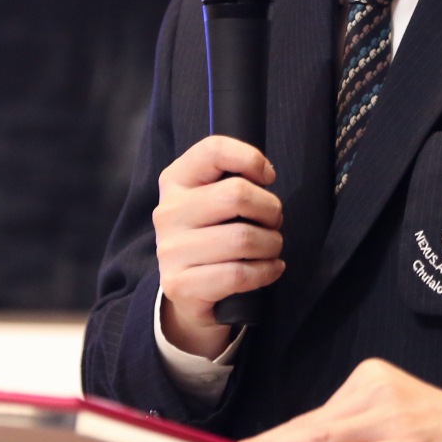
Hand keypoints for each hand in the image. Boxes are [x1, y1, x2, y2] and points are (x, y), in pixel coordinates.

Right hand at [154, 135, 284, 358]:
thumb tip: (266, 175)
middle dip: (270, 210)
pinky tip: (270, 268)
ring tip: (270, 248)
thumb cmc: (211, 236)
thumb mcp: (212, 200)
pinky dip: (266, 271)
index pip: (213, 150)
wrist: (186, 291)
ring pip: (243, 238)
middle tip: (273, 222)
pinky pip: (239, 274)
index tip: (267, 177)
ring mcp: (170, 250)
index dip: (250, 158)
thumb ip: (233, 179)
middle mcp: (168, 211)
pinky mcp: (180, 284)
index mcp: (175, 181)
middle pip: (237, 194)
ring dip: (271, 244)